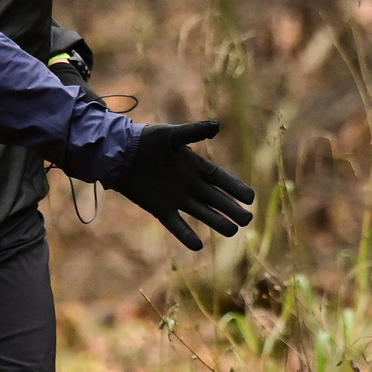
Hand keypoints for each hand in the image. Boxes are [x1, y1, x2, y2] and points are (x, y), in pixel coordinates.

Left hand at [107, 120, 254, 248]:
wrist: (121, 154)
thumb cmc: (147, 140)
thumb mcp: (172, 134)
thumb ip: (194, 132)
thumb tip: (218, 126)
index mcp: (195, 166)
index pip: (221, 179)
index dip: (236, 188)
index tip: (251, 198)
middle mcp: (190, 185)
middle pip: (216, 199)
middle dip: (232, 209)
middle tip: (248, 219)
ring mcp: (177, 198)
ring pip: (202, 213)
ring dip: (217, 222)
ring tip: (232, 231)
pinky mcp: (161, 209)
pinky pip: (176, 224)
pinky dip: (186, 234)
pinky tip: (198, 246)